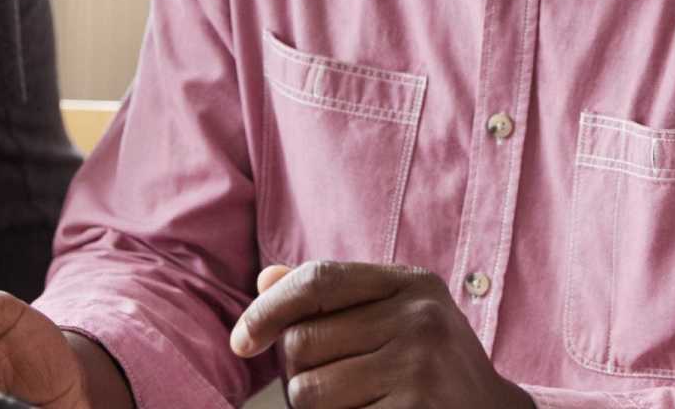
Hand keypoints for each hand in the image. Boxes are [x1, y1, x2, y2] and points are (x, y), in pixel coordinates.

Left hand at [232, 262, 534, 408]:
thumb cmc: (431, 365)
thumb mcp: (397, 316)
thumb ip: (334, 298)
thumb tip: (266, 280)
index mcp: (412, 284)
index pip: (319, 280)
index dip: (268, 309)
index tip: (243, 341)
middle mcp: (419, 318)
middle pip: (302, 342)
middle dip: (298, 371)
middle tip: (332, 384)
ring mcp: (420, 368)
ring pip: (308, 392)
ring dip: (313, 407)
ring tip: (353, 403)